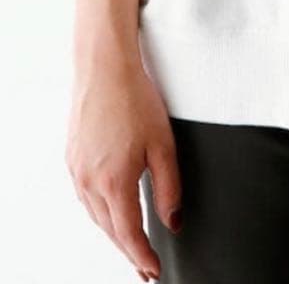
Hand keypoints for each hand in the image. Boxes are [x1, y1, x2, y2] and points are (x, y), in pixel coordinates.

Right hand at [65, 52, 181, 280]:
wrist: (104, 69)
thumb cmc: (136, 100)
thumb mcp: (164, 145)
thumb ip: (170, 188)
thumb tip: (172, 222)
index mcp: (114, 181)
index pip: (128, 234)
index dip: (142, 257)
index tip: (153, 271)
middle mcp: (89, 182)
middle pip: (110, 229)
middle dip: (129, 250)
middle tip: (146, 266)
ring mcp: (76, 171)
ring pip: (95, 215)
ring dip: (114, 232)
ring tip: (133, 243)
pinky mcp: (72, 159)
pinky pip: (86, 197)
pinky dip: (101, 211)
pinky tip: (112, 210)